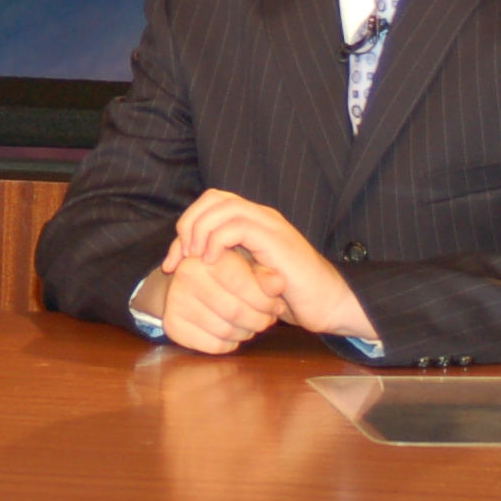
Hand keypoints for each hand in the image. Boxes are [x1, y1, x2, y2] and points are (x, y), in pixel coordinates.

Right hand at [150, 245, 286, 354]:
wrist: (189, 284)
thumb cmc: (227, 273)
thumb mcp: (248, 266)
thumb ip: (265, 274)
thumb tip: (279, 283)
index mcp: (206, 255)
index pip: (241, 282)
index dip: (265, 299)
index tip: (277, 304)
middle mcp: (186, 276)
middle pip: (234, 311)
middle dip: (260, 319)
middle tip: (269, 319)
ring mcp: (176, 301)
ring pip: (225, 331)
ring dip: (247, 332)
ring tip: (254, 325)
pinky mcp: (172, 325)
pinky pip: (213, 345)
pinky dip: (231, 344)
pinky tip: (235, 334)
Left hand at [172, 189, 375, 341]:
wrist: (327, 303)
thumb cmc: (288, 295)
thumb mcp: (247, 276)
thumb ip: (226, 263)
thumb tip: (188, 265)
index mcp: (252, 221)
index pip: (210, 204)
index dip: (185, 227)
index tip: (173, 262)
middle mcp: (260, 215)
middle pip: (213, 197)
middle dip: (187, 224)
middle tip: (179, 258)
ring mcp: (270, 224)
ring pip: (223, 206)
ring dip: (199, 231)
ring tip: (193, 259)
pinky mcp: (276, 239)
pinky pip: (237, 226)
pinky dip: (217, 241)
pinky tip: (212, 263)